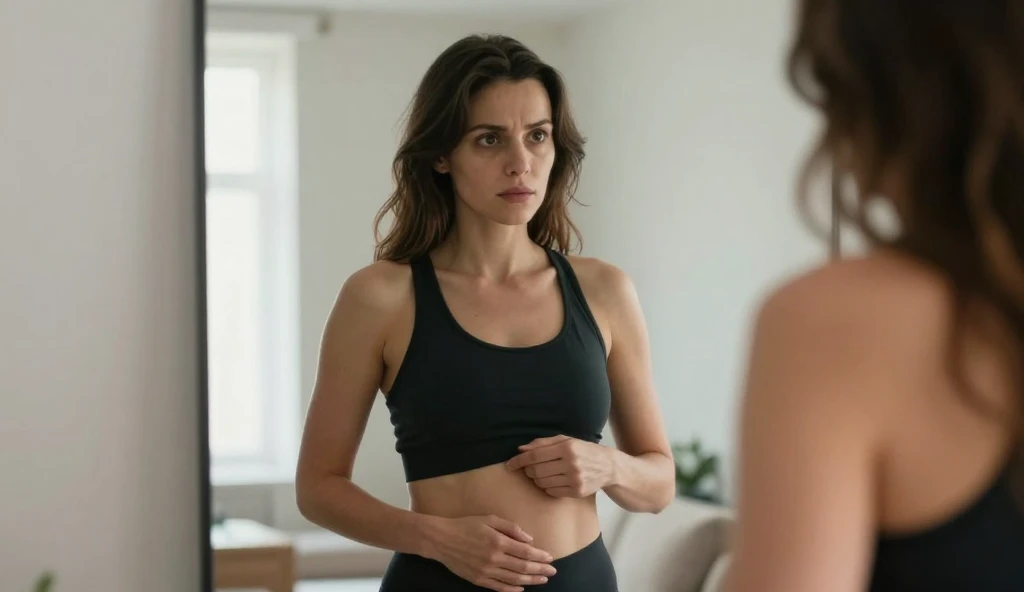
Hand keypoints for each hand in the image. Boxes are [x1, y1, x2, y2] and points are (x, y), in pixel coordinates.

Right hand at [427, 514, 556, 591]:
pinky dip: (512, 589)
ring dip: (530, 580)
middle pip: (523, 567)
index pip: (525, 552)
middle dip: (540, 570)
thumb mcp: (489, 519)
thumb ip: (511, 528)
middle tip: (552, 572)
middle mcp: (494, 559)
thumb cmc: (466, 525)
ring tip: (542, 580)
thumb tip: (529, 539)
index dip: (540, 556)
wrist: (441, 539)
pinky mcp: (478, 580)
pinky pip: (499, 587)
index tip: (550, 558)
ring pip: (514, 579)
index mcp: (498, 542)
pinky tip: (521, 588)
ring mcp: (486, 572)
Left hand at [505, 435, 614, 497]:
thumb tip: (521, 449)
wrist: (608, 466)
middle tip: (531, 467)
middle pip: (536, 471)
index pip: (535, 455)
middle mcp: (571, 464)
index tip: (509, 465)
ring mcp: (574, 479)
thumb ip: (542, 443)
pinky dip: (547, 487)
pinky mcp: (576, 492)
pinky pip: (551, 492)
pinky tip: (554, 480)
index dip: (519, 461)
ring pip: (542, 483)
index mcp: (567, 448)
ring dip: (537, 479)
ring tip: (545, 473)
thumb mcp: (566, 440)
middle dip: (528, 470)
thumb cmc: (583, 450)